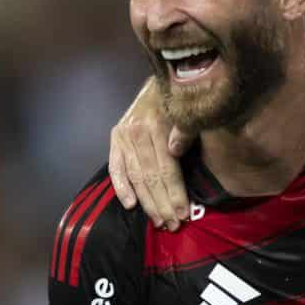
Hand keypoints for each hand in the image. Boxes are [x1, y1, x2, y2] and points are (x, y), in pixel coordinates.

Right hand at [107, 81, 193, 229]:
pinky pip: (115, 167)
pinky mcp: (115, 137)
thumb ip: (185, 130)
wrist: (163, 78)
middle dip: (162, 204)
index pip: (167, 169)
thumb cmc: (183, 101)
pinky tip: (130, 205)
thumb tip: (176, 150)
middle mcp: (137, 131)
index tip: (184, 214)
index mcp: (157, 126)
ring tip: (158, 221)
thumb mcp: (190, 112)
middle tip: (173, 225)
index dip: (175, 194)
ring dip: (147, 202)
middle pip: (150, 177)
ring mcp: (123, 135)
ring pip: (136, 176)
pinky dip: (121, 187)